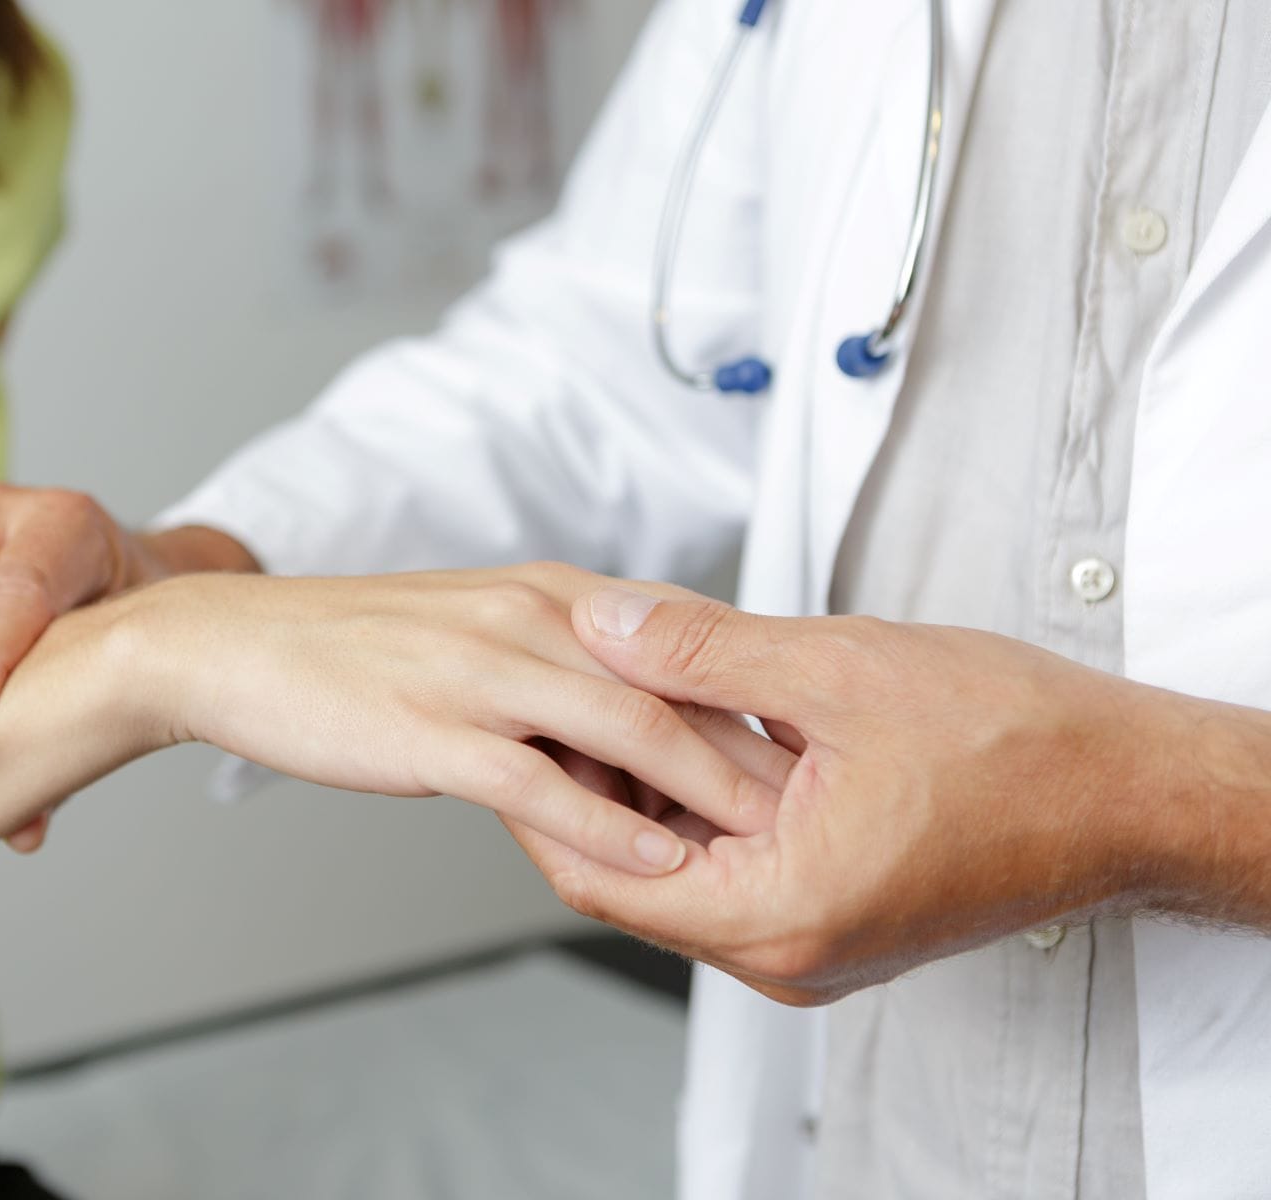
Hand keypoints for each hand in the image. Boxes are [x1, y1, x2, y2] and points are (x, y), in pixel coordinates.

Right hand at [114, 564, 782, 876]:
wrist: (239, 646)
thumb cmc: (357, 648)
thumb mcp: (476, 630)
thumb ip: (557, 660)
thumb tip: (627, 712)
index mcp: (548, 593)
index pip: (677, 641)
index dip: (749, 697)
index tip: (807, 749)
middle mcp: (528, 618)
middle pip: (672, 682)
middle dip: (751, 745)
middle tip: (821, 802)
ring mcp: (481, 673)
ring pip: (626, 729)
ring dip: (703, 789)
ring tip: (768, 841)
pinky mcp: (436, 732)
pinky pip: (543, 785)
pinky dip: (611, 827)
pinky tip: (657, 865)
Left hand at [506, 585, 1215, 1005]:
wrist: (1132, 792)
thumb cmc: (1022, 745)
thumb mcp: (840, 669)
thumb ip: (702, 651)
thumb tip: (602, 624)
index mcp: (779, 913)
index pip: (597, 875)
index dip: (542, 790)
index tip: (518, 717)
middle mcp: (788, 952)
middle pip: (631, 877)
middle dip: (590, 780)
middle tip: (558, 690)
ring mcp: (812, 942)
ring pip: (681, 869)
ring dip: (648, 785)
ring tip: (622, 691)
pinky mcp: (835, 916)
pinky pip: (734, 867)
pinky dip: (702, 802)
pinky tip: (696, 722)